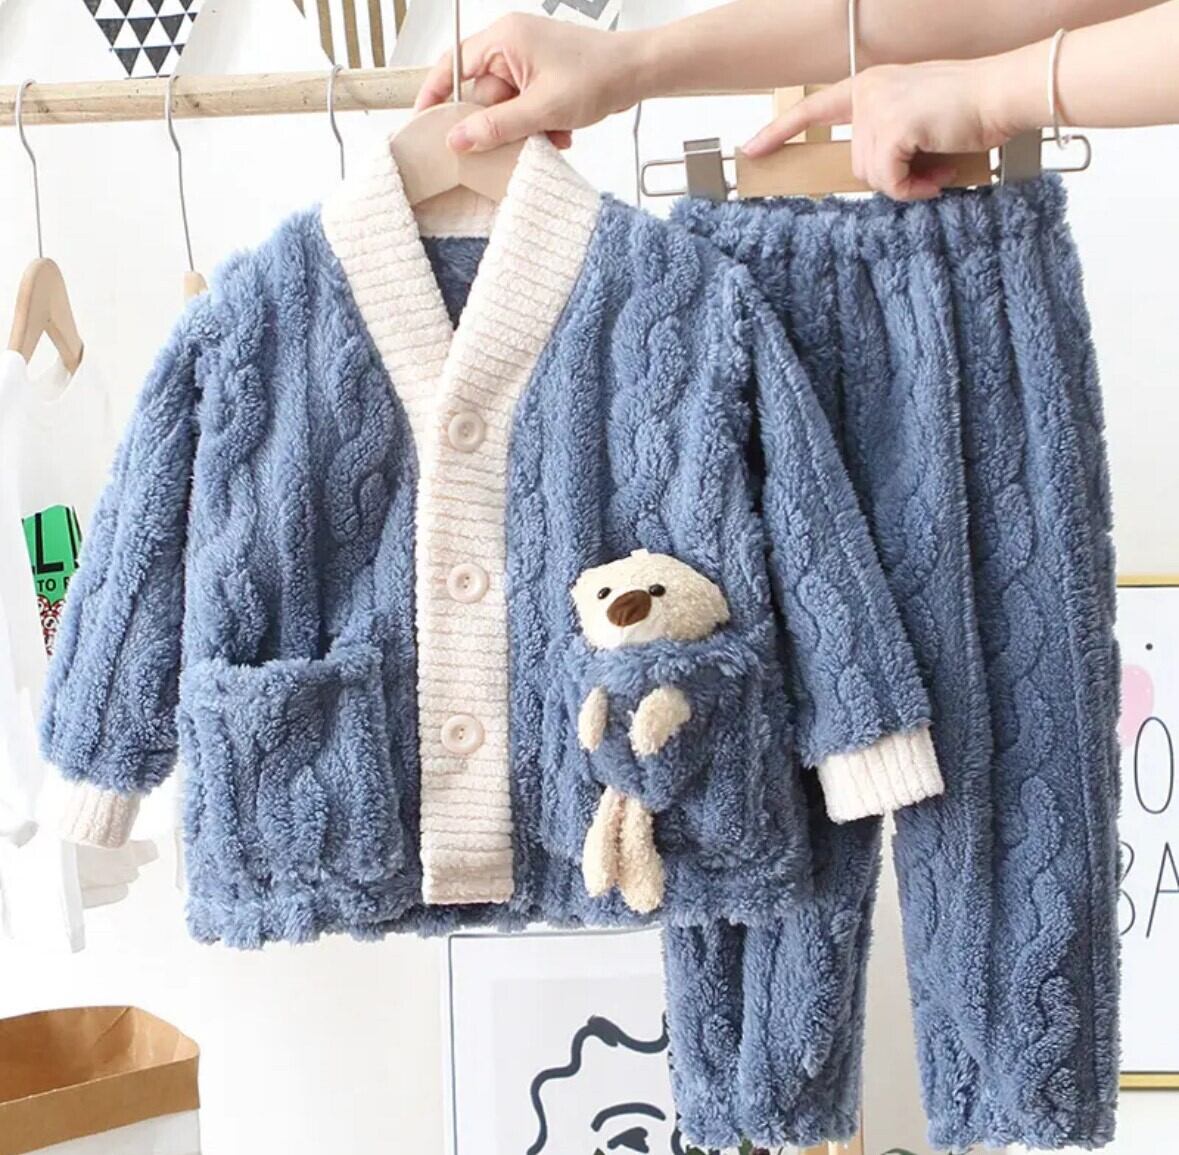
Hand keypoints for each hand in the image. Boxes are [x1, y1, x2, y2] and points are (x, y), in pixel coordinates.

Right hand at [414, 13, 645, 153]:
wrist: (638, 72)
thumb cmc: (598, 75)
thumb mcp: (542, 109)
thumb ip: (498, 126)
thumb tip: (459, 138)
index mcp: (504, 39)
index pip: (453, 66)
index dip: (435, 95)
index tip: (424, 121)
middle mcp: (512, 44)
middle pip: (483, 94)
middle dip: (503, 122)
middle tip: (519, 138)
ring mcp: (527, 59)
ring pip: (507, 106)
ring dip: (526, 127)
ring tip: (552, 131)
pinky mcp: (541, 74)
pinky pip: (525, 106)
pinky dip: (539, 123)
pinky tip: (561, 128)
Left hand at [741, 57, 1029, 200]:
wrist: (1004, 93)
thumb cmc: (969, 109)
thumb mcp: (916, 119)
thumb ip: (886, 138)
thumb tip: (875, 177)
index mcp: (870, 86)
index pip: (813, 109)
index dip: (780, 132)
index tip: (751, 150)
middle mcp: (868, 94)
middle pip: (856, 163)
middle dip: (891, 176)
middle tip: (928, 169)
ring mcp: (878, 109)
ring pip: (871, 177)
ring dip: (906, 184)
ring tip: (938, 168)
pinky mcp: (894, 129)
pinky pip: (889, 182)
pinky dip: (913, 189)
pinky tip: (938, 175)